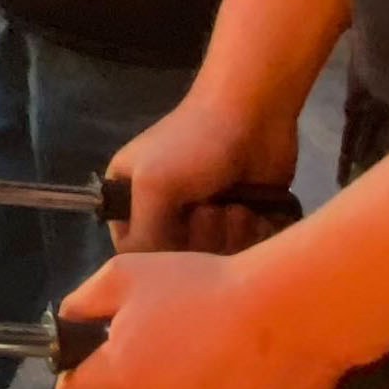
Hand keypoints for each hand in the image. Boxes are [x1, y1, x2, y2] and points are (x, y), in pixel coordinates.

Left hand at [51, 251, 345, 388]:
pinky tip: (249, 384)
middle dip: (146, 383)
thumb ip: (86, 302)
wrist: (293, 312)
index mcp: (123, 381)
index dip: (79, 381)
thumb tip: (67, 322)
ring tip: (223, 361)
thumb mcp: (128, 273)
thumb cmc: (206, 286)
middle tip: (180, 344)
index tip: (94, 366)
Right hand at [102, 91, 302, 254]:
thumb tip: (154, 275)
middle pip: (179, 260)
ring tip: (238, 206)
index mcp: (131, 197)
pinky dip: (254, 234)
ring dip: (231, 234)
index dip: (157, 253)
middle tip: (211, 208)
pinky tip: (257, 213)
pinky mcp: (242, 220)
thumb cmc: (194, 143)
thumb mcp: (152, 186)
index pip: (132, 251)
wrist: (254, 113)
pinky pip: (246, 250)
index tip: (177, 234)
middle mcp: (166, 211)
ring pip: (215, 258)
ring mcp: (206, 216)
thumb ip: (143, 235)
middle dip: (201, 238)